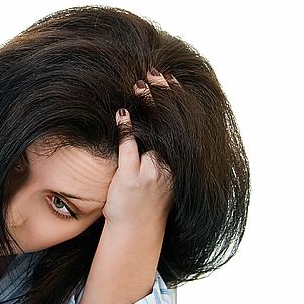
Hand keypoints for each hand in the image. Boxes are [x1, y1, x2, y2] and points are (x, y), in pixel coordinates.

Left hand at [102, 68, 176, 227]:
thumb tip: (156, 115)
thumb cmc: (147, 197)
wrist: (136, 229)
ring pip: (152, 133)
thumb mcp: (162, 172)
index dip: (176, 98)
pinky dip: (126, 130)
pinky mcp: (131, 180)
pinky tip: (121, 113)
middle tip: (152, 74)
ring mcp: (151, 173)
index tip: (169, 77)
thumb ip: (161, 147)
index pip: (181, 122)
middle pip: (170, 123)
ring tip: (138, 86)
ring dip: (146, 108)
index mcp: (179, 162)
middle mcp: (169, 166)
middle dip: (162, 95)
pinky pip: (129, 149)